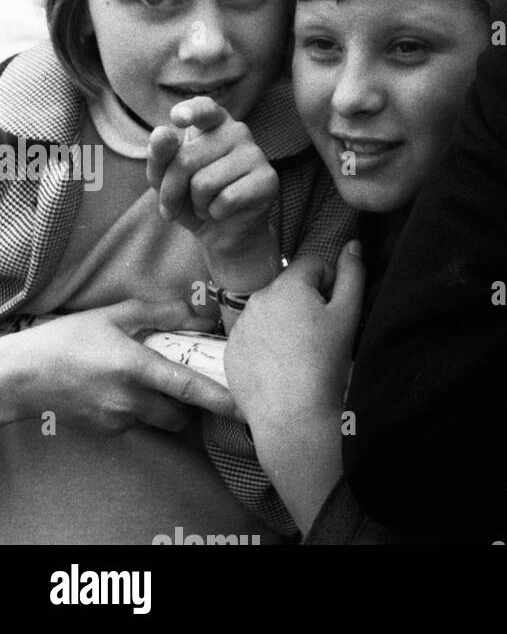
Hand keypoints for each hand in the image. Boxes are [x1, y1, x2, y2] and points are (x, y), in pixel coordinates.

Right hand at [0, 298, 237, 431]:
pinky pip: (138, 422)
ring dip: (166, 404)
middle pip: (181, 412)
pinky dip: (142, 409)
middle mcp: (130, 400)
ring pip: (160, 419)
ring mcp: (117, 419)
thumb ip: (162, 312)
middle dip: (192, 401)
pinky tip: (126, 388)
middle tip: (189, 376)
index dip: (220, 398)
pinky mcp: (106, 431)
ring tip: (152, 378)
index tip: (246, 405)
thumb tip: (199, 315)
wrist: (22, 375)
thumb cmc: (69, 338)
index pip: (189, 388)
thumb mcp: (115, 314)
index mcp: (137, 368)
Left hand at [148, 97, 279, 288]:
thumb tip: (162, 132)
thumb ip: (160, 155)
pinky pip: (226, 199)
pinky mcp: (268, 179)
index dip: (191, 112)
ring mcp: (256, 153)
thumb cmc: (191, 197)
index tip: (177, 118)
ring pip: (204, 183)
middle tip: (176, 203)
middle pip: (186, 159)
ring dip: (196, 204)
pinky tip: (222, 211)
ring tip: (206, 204)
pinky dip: (214, 213)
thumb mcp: (164, 178)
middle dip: (171, 190)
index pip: (205, 109)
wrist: (222, 231)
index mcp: (213, 124)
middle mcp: (237, 131)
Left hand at [224, 245, 365, 534]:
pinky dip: (265, 343)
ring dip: (284, 321)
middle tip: (318, 335)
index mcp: (287, 284)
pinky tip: (280, 366)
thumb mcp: (348, 314)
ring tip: (299, 353)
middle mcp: (256, 298)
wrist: (294, 416)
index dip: (329, 284)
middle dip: (305, 301)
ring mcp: (239, 326)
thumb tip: (353, 243)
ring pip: (269, 311)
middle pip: (289, 287)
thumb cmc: (326, 362)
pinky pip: (252, 335)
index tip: (333, 312)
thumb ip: (353, 273)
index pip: (312, 264)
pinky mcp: (230, 352)